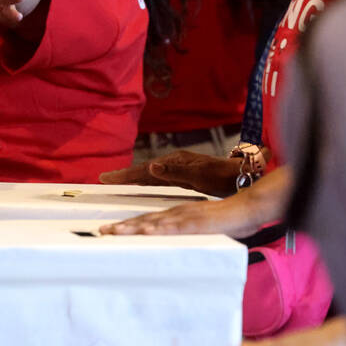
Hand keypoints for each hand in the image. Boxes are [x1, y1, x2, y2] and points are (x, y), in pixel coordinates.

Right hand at [99, 150, 241, 197]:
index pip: (143, 170)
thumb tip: (150, 167)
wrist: (242, 175)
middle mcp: (172, 163)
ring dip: (132, 178)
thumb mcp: (198, 175)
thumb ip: (174, 172)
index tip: (106, 178)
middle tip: (103, 178)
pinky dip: (144, 181)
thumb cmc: (222, 176)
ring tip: (115, 181)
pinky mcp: (181, 175)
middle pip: (142, 170)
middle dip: (123, 175)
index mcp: (173, 162)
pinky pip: (157, 178)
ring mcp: (177, 169)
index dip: (124, 175)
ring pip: (148, 174)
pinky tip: (140, 184)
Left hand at [99, 193, 262, 237]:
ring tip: (116, 231)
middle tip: (102, 232)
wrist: (249, 208)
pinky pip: (177, 226)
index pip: (148, 220)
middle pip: (145, 220)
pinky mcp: (198, 222)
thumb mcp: (200, 227)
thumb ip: (185, 233)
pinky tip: (148, 231)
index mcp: (177, 215)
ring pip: (155, 222)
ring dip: (135, 226)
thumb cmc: (227, 220)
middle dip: (123, 226)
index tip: (110, 230)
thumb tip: (171, 241)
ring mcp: (187, 216)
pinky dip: (161, 228)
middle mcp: (177, 213)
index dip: (129, 225)